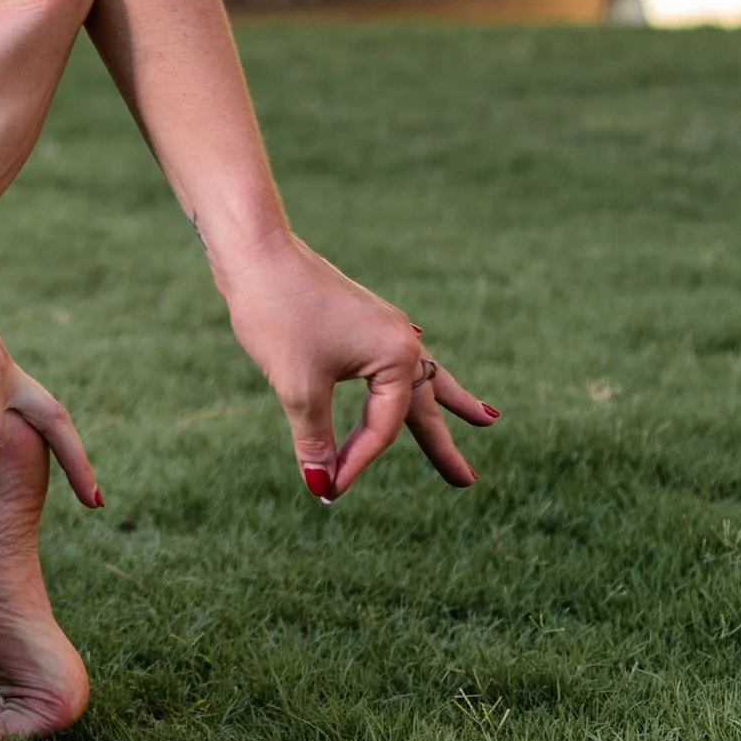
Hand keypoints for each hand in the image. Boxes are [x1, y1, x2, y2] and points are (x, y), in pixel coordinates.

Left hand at [216, 230, 497, 497]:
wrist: (255, 249)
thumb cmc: (278, 313)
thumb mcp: (297, 386)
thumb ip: (315, 439)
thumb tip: (321, 487)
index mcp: (396, 355)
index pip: (382, 429)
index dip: (356, 463)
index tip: (329, 491)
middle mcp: (399, 339)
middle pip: (423, 405)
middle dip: (442, 444)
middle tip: (467, 483)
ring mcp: (381, 326)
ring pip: (419, 378)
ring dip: (445, 404)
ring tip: (485, 420)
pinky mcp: (360, 318)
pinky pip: (393, 362)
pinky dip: (408, 379)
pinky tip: (417, 378)